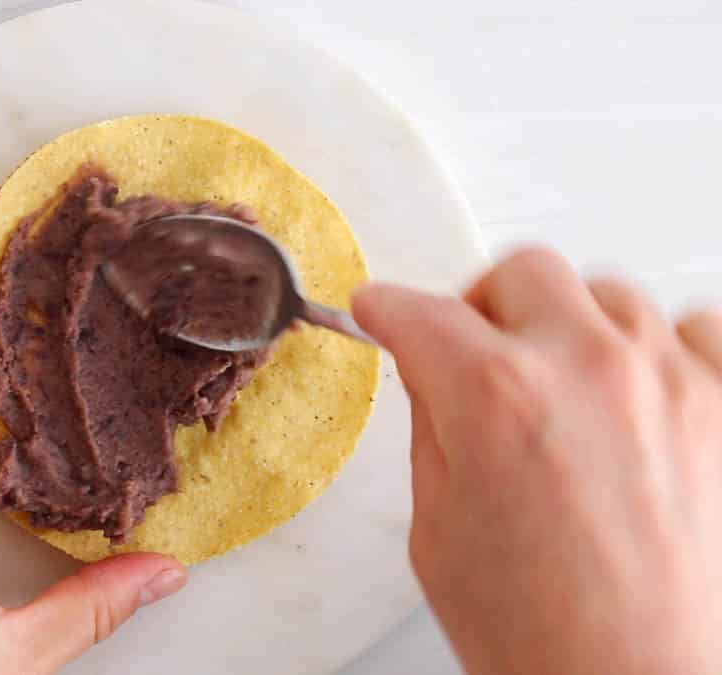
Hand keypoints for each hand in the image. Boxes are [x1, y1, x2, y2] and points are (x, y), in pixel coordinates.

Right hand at [354, 248, 721, 674]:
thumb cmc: (543, 641)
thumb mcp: (439, 533)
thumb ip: (434, 431)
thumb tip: (434, 375)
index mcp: (492, 398)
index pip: (420, 313)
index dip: (388, 310)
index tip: (383, 311)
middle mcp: (587, 369)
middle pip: (523, 272)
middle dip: (485, 308)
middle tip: (478, 353)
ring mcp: (675, 382)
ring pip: (612, 295)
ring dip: (574, 330)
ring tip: (569, 390)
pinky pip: (700, 327)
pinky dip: (666, 350)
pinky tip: (646, 396)